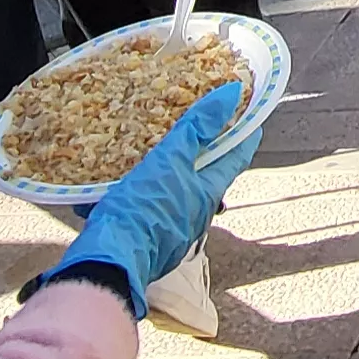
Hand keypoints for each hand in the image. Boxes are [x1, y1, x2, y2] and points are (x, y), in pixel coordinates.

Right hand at [43, 81, 263, 315]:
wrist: (109, 263)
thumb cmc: (142, 212)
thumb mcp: (169, 162)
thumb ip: (196, 130)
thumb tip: (231, 95)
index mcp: (208, 193)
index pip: (237, 157)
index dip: (244, 132)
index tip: (249, 112)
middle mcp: (196, 213)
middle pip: (208, 174)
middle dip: (205, 148)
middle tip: (197, 121)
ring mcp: (173, 228)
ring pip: (178, 189)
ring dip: (173, 168)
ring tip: (157, 145)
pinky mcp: (149, 237)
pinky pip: (153, 205)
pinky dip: (148, 187)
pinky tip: (128, 179)